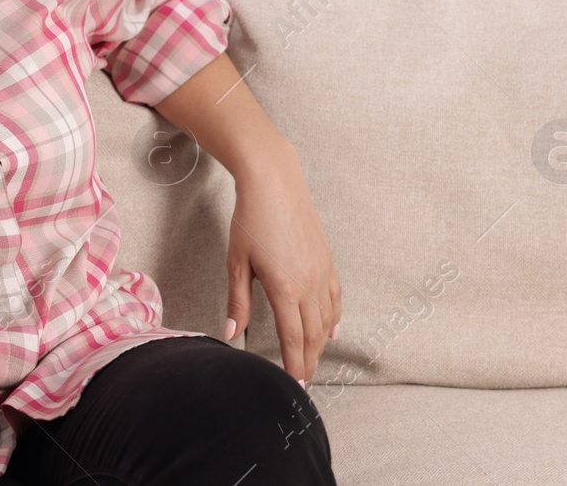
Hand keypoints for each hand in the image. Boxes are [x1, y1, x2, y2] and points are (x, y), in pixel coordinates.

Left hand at [223, 150, 341, 389]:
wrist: (274, 182)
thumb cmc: (250, 219)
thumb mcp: (237, 262)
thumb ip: (237, 302)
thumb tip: (231, 334)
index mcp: (285, 288)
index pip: (294, 339)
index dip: (294, 365)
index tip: (294, 385)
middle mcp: (309, 284)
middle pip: (313, 334)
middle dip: (309, 361)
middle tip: (304, 382)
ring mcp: (321, 271)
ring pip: (327, 318)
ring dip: (321, 344)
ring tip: (313, 361)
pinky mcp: (327, 259)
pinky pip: (335, 297)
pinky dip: (334, 317)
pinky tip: (331, 329)